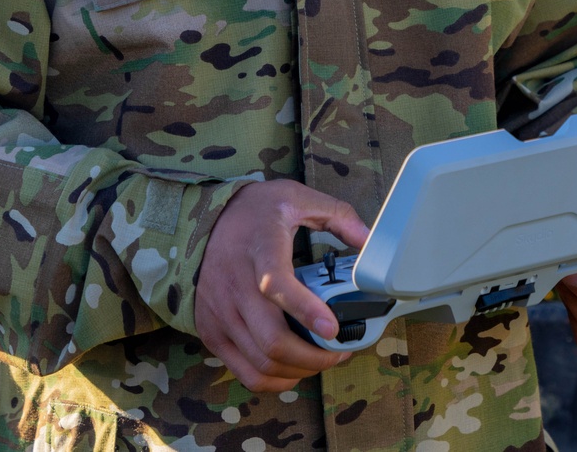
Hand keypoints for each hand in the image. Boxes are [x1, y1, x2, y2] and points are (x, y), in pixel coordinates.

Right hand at [195, 179, 369, 391]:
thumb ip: (338, 216)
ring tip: (321, 358)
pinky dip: (275, 379)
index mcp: (260, 246)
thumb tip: (370, 242)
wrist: (206, 217)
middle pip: (272, 339)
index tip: (332, 327)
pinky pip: (246, 372)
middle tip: (340, 351)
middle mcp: (234, 283)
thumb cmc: (256, 210)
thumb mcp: (297, 197)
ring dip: (300, 370)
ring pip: (262, 362)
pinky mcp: (211, 329)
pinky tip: (294, 367)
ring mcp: (220, 311)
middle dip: (315, 356)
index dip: (304, 309)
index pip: (275, 283)